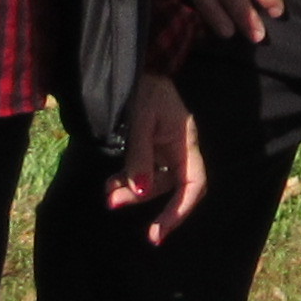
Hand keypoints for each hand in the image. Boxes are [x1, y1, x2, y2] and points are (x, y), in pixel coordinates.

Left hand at [106, 72, 207, 244]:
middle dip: (143, 199)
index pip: (194, 184)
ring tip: (107, 193)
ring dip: (130, 190)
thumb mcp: (140, 119)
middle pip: (169, 186)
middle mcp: (178, 150)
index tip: (159, 232)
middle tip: (113, 203)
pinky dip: (126, 180)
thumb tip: (141, 190)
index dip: (180, 210)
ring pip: (151, 182)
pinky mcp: (148, 148)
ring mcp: (163, 150)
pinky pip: (141, 172)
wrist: (130, 67)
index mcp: (186, 141)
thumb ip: (140, 155)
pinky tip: (111, 184)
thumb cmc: (142, 88)